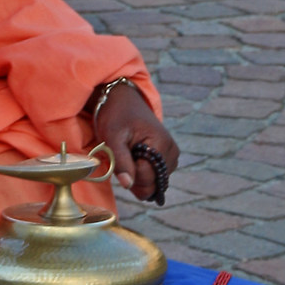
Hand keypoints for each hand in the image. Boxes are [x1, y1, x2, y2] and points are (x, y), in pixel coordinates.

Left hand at [89, 82, 178, 203]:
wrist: (123, 100)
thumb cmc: (116, 116)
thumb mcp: (112, 136)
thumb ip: (120, 162)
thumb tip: (127, 185)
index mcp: (162, 145)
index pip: (146, 179)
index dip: (128, 171)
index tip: (121, 152)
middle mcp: (172, 153)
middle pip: (151, 185)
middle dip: (133, 175)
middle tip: (124, 153)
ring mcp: (172, 157)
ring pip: (152, 184)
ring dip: (137, 174)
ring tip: (129, 152)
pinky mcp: (168, 159)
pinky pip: (154, 179)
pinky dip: (142, 172)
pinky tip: (135, 155)